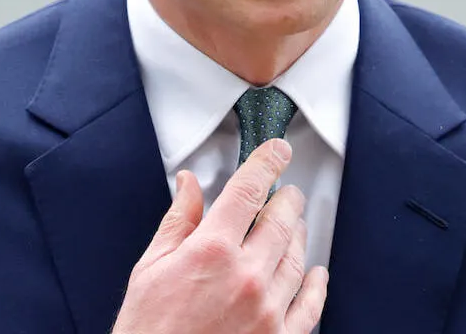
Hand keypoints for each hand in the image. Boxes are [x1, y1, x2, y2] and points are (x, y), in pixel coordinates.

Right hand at [112, 139, 327, 333]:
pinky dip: (316, 285)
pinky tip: (315, 275)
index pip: (248, 189)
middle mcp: (245, 277)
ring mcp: (267, 310)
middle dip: (286, 199)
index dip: (266, 162)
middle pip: (281, 219)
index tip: (276, 151)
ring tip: (293, 227)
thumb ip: (178, 221)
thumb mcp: (151, 268)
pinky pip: (310, 306)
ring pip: (297, 257)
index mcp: (211, 251)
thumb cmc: (148, 332)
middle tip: (285, 193)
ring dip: (298, 235)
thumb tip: (188, 185)